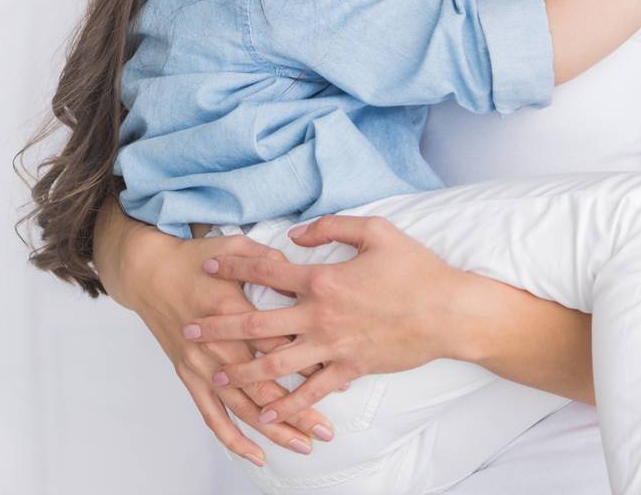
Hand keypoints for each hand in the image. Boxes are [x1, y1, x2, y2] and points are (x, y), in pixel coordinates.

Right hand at [114, 222, 338, 461]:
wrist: (148, 271)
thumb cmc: (193, 258)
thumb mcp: (235, 247)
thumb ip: (270, 261)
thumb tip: (301, 275)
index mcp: (231, 311)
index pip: (277, 346)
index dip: (309, 364)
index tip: (339, 376)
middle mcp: (217, 344)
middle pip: (264, 386)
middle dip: (298, 411)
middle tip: (327, 430)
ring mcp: (201, 364)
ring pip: (242, 407)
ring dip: (273, 430)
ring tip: (303, 445)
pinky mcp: (189, 374)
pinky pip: (210, 414)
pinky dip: (232, 438)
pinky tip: (255, 454)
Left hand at [184, 214, 472, 424]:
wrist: (451, 312)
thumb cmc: (416, 269)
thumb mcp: (375, 230)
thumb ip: (331, 226)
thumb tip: (295, 231)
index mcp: (322, 280)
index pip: (267, 273)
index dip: (234, 268)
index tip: (208, 267)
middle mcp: (320, 316)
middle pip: (258, 323)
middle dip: (220, 326)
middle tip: (190, 328)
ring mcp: (334, 346)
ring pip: (278, 363)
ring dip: (244, 371)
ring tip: (217, 376)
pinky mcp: (351, 368)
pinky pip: (314, 390)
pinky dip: (290, 404)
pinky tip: (269, 413)